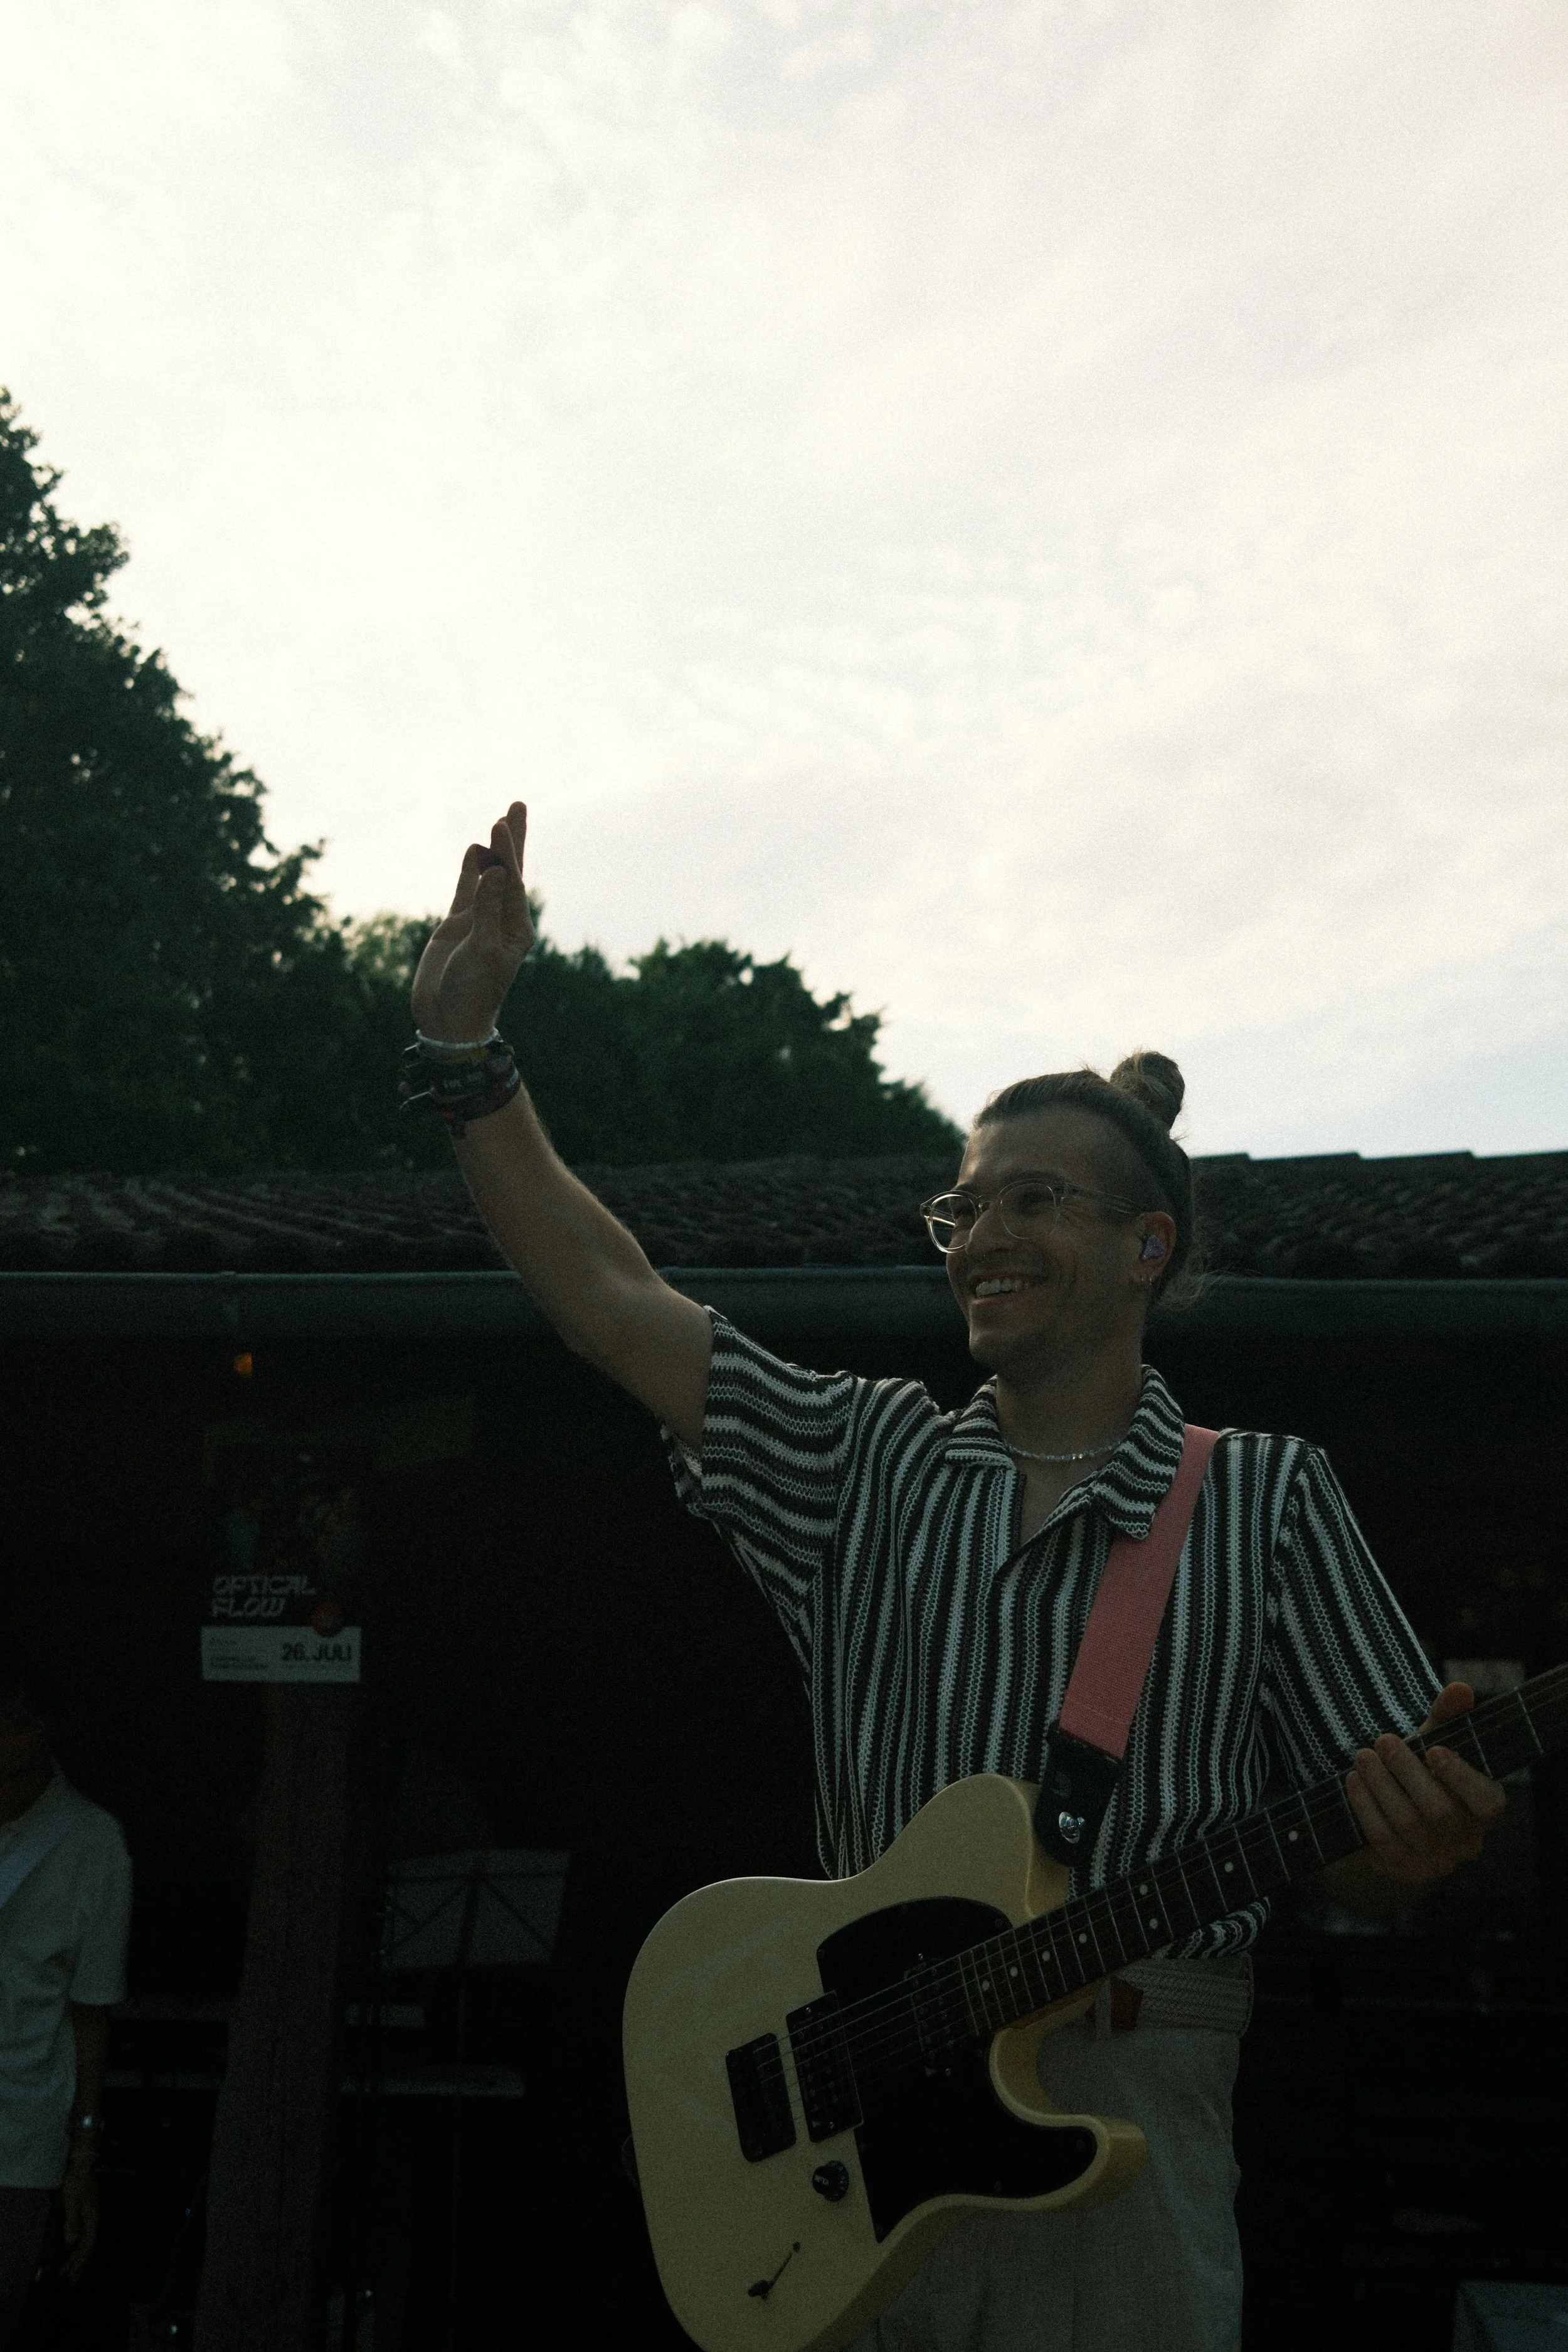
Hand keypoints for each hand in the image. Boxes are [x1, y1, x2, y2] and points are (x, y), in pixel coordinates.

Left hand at [61, 2150, 98, 2283]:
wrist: (83, 2167)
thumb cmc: (77, 2183)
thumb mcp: (72, 2201)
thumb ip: (72, 2221)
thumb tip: (72, 2241)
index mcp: (92, 2219)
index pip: (87, 2245)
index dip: (79, 2261)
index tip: (71, 2275)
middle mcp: (93, 2221)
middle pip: (87, 2247)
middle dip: (79, 2265)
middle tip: (70, 2282)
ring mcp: (90, 2218)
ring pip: (85, 2243)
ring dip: (77, 2259)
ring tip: (69, 2273)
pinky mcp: (86, 2216)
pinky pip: (82, 2237)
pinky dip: (76, 2248)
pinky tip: (71, 2253)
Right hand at [410, 801, 536, 1042]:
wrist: (448, 1022)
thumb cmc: (472, 992)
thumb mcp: (483, 951)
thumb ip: (488, 910)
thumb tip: (498, 872)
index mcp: (517, 928)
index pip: (514, 882)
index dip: (508, 853)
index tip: (502, 824)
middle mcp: (502, 920)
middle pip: (509, 871)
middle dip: (513, 840)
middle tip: (518, 804)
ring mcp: (479, 921)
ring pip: (487, 877)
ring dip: (493, 850)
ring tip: (499, 820)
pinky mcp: (458, 927)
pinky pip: (465, 891)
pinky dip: (468, 871)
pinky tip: (472, 850)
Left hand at [1343, 1681, 1506, 1891]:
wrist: (1389, 1828)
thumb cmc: (1418, 1776)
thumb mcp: (1432, 1746)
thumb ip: (1448, 1718)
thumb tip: (1461, 1688)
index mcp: (1484, 1811)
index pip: (1488, 1802)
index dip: (1463, 1778)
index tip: (1434, 1750)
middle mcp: (1467, 1842)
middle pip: (1440, 1811)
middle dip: (1408, 1771)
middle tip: (1383, 1740)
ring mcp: (1437, 1862)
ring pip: (1408, 1824)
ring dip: (1381, 1785)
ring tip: (1362, 1756)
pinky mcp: (1404, 1871)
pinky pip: (1383, 1839)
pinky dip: (1365, 1807)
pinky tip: (1352, 1780)